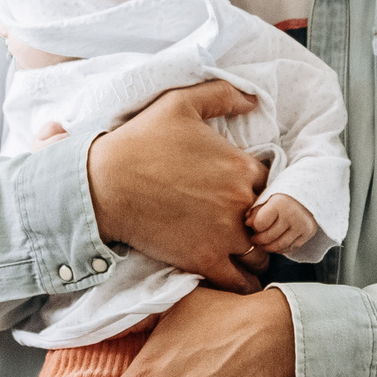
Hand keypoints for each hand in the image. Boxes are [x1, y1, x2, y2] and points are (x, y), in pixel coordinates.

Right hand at [85, 83, 268, 289]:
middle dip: (259, 221)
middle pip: (270, 220)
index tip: (237, 191)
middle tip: (237, 221)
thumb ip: (222, 94)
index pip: (271, 183)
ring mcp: (225, 234)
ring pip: (262, 254)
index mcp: (240, 166)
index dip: (256, 188)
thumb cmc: (140, 141)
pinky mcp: (205, 260)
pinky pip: (242, 282)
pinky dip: (242, 281)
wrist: (104, 183)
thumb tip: (254, 99)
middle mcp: (240, 201)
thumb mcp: (180, 103)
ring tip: (236, 248)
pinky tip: (233, 274)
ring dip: (253, 252)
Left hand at [245, 193, 314, 256]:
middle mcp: (293, 215)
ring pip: (279, 246)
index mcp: (280, 203)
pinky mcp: (308, 233)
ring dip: (267, 247)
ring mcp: (301, 226)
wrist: (308, 192)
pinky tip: (274, 244)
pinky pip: (290, 247)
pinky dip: (279, 249)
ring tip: (262, 244)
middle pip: (268, 237)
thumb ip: (256, 210)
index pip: (260, 224)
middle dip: (258, 240)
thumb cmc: (282, 195)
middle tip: (253, 239)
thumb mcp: (267, 197)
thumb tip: (247, 223)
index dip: (254, 226)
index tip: (251, 225)